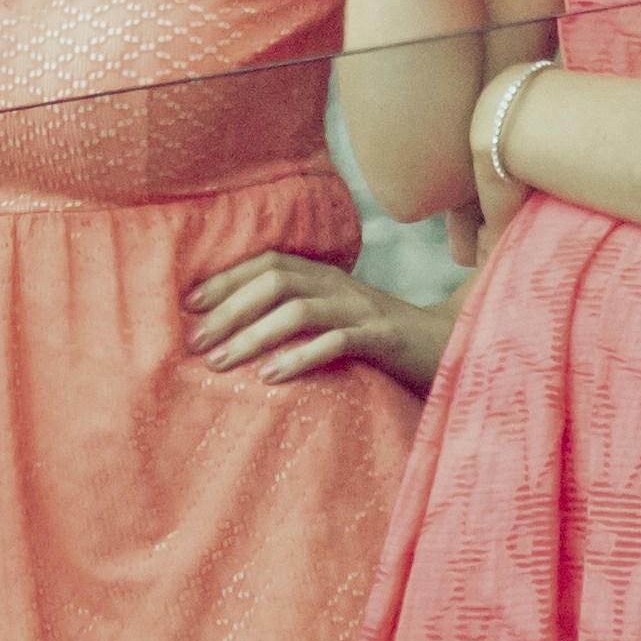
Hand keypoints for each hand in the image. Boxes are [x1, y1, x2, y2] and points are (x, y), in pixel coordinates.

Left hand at [186, 250, 452, 388]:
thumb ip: (299, 314)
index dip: (227, 279)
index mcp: (327, 276)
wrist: (452, 348)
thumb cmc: (382, 341)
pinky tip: (271, 377)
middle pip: (276, 282)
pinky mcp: (383, 340)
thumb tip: (234, 332)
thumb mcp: (338, 318)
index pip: (269, 262)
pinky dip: (300, 357)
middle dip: (230, 309)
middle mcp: (341, 286)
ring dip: (254, 335)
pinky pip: (337, 342)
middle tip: (197, 342)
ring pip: (299, 310)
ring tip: (221, 363)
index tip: (189, 304)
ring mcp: (363, 311)